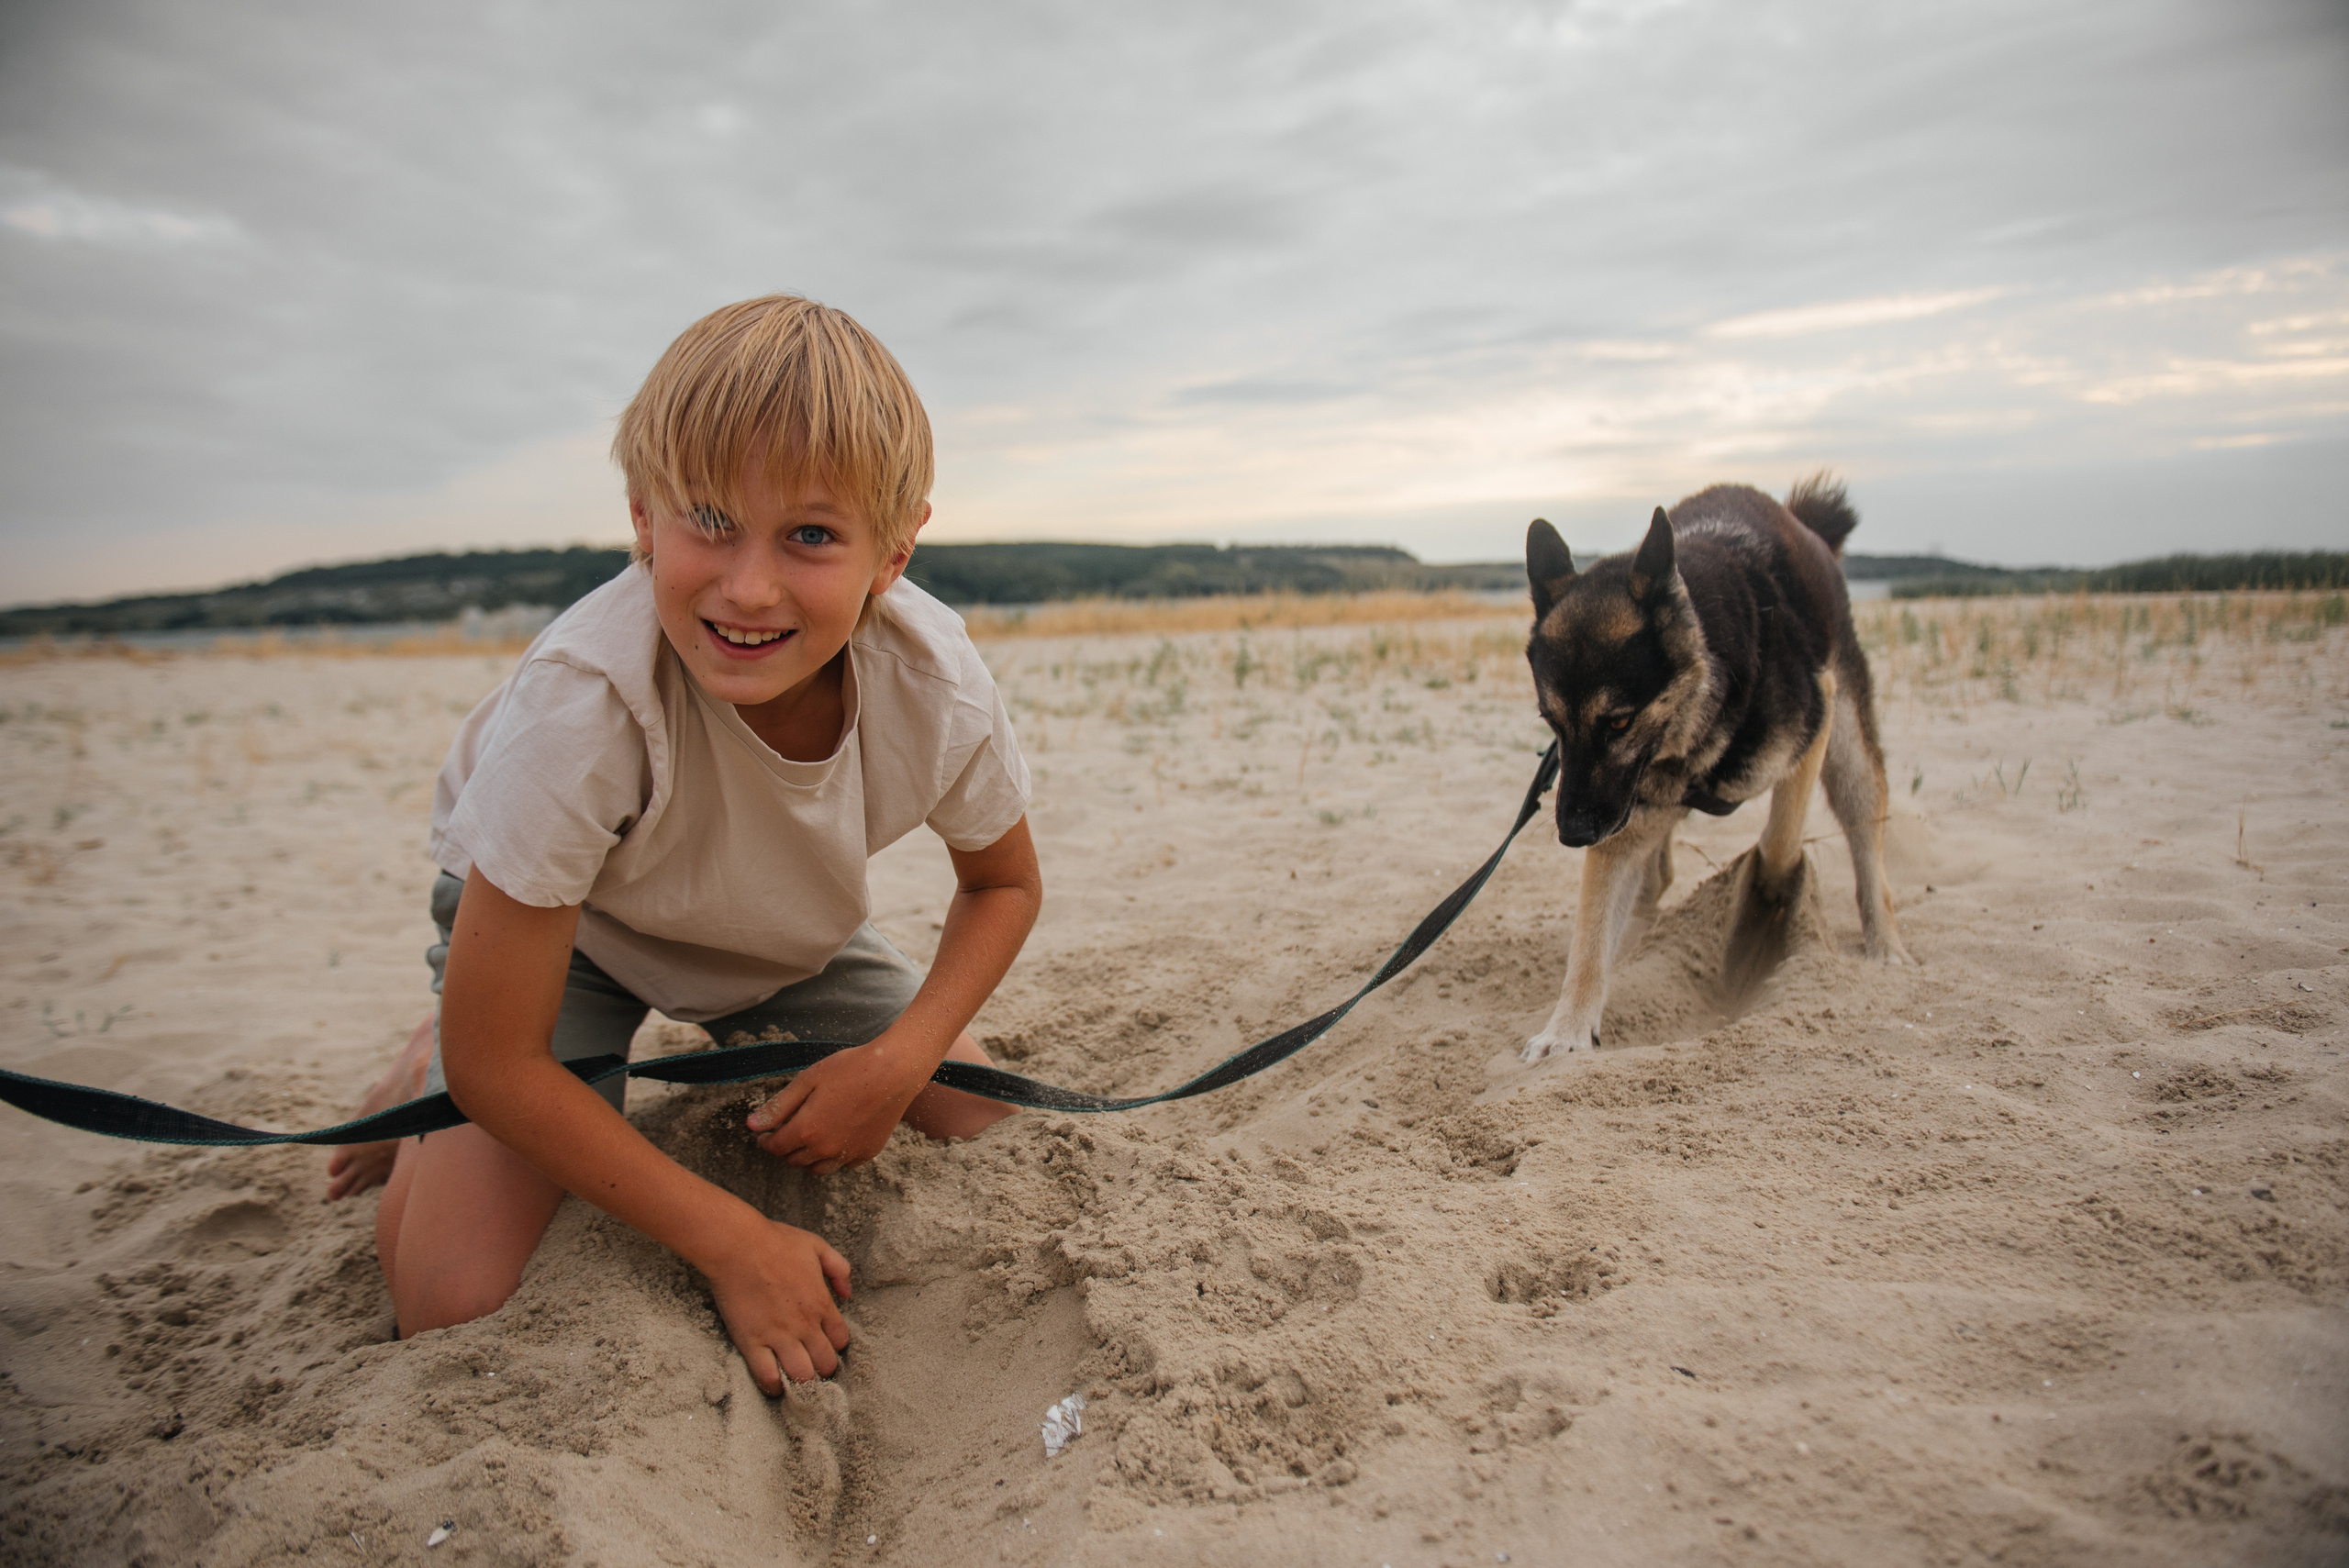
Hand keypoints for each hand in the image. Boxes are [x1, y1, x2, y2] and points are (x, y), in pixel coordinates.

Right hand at [700, 1217, 853, 1390]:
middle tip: (811, 1365)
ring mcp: (778, 1336)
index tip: (824, 1343)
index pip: (840, 1341)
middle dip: (822, 1369)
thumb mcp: (817, 1246)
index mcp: (822, 1303)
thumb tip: (848, 1294)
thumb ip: (839, 1269)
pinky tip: (774, 1385)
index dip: (835, 1346)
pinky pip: (767, 1376)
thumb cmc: (776, 1242)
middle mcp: (805, 1325)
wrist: (737, 1245)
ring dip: (802, 1382)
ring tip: (795, 1378)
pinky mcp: (751, 1342)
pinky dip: (773, 1386)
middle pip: (825, 1364)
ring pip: (801, 1376)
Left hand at [746, 1037, 928, 1172]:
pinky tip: (835, 1138)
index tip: (764, 1133)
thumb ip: (779, 1106)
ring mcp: (848, 1154)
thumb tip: (752, 1125)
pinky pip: (843, 1164)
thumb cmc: (850, 1069)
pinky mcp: (867, 1153)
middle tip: (786, 1132)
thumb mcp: (808, 1080)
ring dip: (807, 1158)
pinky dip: (833, 1157)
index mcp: (806, 1130)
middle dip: (785, 1149)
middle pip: (794, 1160)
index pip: (775, 1147)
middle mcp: (825, 1149)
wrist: (894, 1072)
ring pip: (817, 1169)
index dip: (765, 1141)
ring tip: (809, 1139)